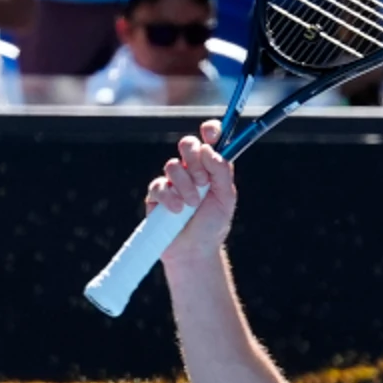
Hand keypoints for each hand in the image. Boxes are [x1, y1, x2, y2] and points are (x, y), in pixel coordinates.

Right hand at [151, 127, 237, 258]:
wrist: (195, 251)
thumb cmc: (212, 224)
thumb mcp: (226, 198)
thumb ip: (222, 171)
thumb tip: (210, 150)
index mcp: (211, 167)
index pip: (210, 139)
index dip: (210, 131)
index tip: (211, 134)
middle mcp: (191, 169)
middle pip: (188, 144)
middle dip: (195, 159)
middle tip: (203, 180)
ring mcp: (172, 180)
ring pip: (173, 165)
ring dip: (185, 186)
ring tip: (192, 205)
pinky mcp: (156, 194)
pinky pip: (159, 185)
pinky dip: (170, 198)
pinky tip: (177, 211)